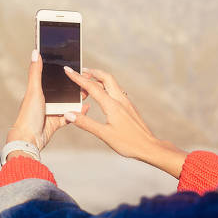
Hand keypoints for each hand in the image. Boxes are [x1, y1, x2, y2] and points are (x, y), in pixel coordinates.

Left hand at [6, 50, 89, 151]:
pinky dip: (77, 113)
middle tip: (87, 79)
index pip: (53, 78)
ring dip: (78, 99)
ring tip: (89, 92)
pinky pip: (69, 116)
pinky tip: (85, 108)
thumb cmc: (28, 114)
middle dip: (75, 85)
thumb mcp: (34, 90)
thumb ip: (36, 71)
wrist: (29, 139)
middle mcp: (44, 100)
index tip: (76, 66)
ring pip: (68, 103)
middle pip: (63, 90)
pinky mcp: (56, 123)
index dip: (64, 72)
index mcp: (38, 91)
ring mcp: (50, 112)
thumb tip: (35, 51)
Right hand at [63, 67, 185, 176]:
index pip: (92, 87)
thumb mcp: (104, 134)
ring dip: (100, 78)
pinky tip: (104, 94)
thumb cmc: (128, 143)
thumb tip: (69, 114)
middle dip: (92, 72)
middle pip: (105, 78)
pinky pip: (116, 91)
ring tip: (89, 80)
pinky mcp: (129, 107)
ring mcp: (126, 103)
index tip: (68, 70)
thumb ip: (86, 123)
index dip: (78, 78)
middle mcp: (120, 100)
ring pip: (112, 83)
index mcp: (112, 105)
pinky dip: (107, 86)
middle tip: (80, 71)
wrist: (149, 147)